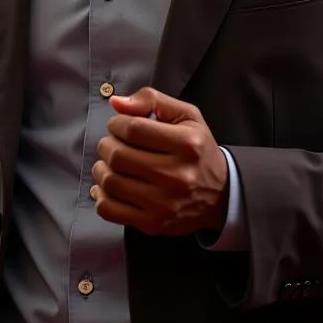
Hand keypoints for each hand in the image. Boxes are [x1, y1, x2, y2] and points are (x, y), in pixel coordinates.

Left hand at [90, 87, 228, 235]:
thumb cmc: (197, 150)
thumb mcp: (186, 116)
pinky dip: (100, 196)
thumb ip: (152, 100)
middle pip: (118, 155)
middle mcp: (177, 176)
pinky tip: (107, 186)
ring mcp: (164, 203)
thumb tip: (116, 103)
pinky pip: (109, 210)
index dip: (116, 124)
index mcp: (187, 145)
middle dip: (107, 144)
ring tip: (110, 163)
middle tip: (113, 144)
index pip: (133, 129)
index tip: (118, 126)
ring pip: (110, 182)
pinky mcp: (153, 223)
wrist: (221, 195)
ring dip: (101, 168)